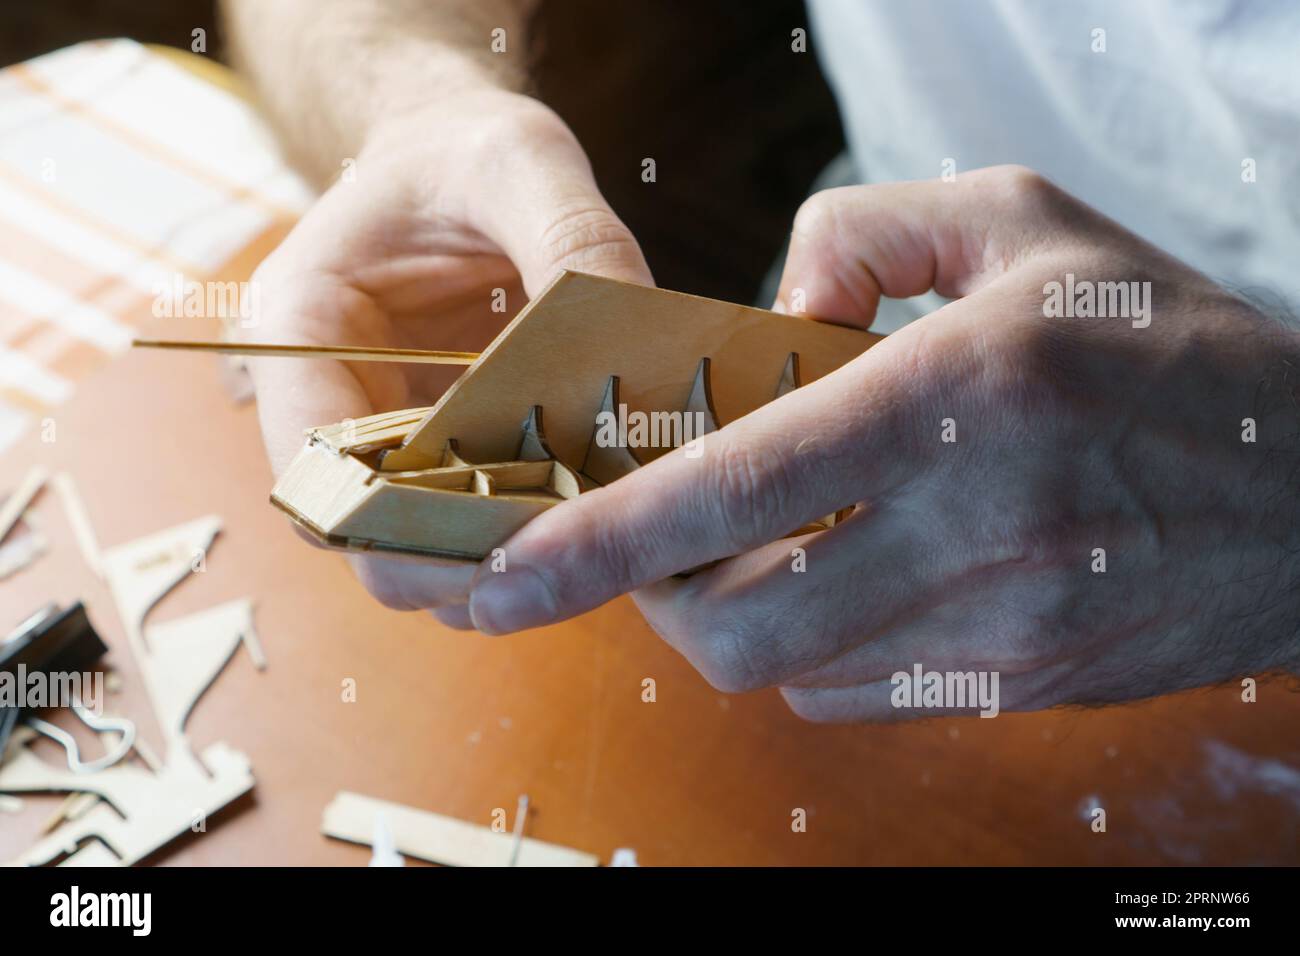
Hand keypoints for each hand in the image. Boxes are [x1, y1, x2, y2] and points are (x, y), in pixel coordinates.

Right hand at [247, 89, 651, 623]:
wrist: (460, 155)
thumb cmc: (466, 144)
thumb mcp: (522, 159)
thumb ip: (574, 240)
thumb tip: (635, 347)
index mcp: (299, 330)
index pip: (322, 478)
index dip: (412, 529)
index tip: (523, 528)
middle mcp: (323, 402)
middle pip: (371, 541)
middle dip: (467, 559)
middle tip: (576, 549)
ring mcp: (381, 439)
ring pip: (423, 553)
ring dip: (502, 559)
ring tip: (595, 536)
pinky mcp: (439, 456)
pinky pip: (473, 526)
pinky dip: (528, 534)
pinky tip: (597, 514)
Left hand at [465, 165, 1299, 718]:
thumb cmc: (1164, 336)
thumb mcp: (1023, 219)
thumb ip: (864, 232)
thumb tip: (766, 316)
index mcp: (963, 394)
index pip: (735, 490)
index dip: (601, 543)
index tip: (508, 577)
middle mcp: (982, 526)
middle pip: (737, 623)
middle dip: (656, 598)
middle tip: (649, 544)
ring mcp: (1008, 626)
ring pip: (790, 669)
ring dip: (733, 619)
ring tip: (748, 550)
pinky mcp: (1025, 687)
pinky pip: (859, 696)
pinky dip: (813, 650)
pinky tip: (844, 581)